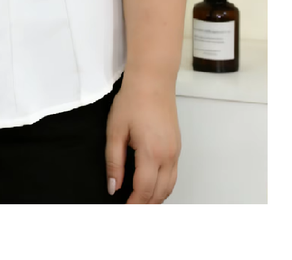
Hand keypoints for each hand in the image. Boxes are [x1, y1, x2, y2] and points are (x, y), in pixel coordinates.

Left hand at [105, 74, 180, 202]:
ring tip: (140, 202)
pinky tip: (151, 185)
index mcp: (151, 153)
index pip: (144, 190)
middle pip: (159, 193)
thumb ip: (114, 161)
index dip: (134, 204)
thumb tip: (113, 186)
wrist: (152, 80)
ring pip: (169, 186)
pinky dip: (163, 185)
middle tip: (131, 209)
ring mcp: (176, 152)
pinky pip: (173, 175)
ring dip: (156, 198)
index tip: (123, 210)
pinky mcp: (177, 146)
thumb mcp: (115, 130)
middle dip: (145, 205)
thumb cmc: (133, 100)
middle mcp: (168, 156)